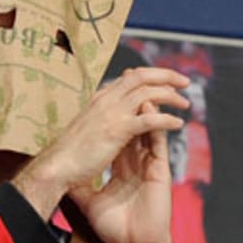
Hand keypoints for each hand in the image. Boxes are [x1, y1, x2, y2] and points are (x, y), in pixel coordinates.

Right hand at [16, 66, 189, 212]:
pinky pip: (148, 119)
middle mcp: (106, 100)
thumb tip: (113, 120)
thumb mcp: (87, 128)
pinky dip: (166, 119)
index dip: (150, 76)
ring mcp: (111, 113)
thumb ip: (102, 119)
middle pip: (141, 76)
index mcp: (100, 99)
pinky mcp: (117, 130)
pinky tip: (179, 123)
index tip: (165, 81)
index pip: (129, 78)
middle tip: (184, 82)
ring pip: (148, 93)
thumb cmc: (69, 154)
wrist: (56, 166)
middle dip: (166, 76)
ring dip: (171, 95)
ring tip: (186, 103)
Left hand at [16, 67, 190, 242]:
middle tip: (127, 80)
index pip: (118, 133)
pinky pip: (158, 141)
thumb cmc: (117, 228)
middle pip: (136, 123)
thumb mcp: (91, 204)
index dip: (113, 114)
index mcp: (122, 167)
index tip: (103, 97)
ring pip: (149, 127)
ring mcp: (149, 164)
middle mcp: (136, 162)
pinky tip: (150, 106)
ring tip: (142, 84)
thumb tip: (61, 180)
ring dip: (149, 105)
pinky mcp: (159, 170)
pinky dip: (156, 123)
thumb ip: (80, 189)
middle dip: (133, 102)